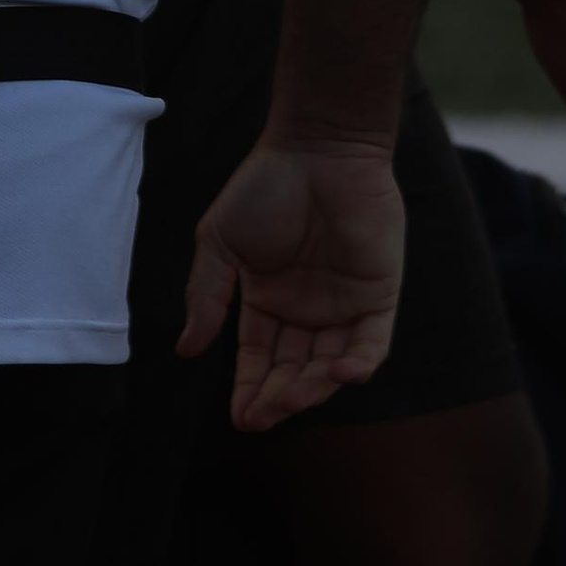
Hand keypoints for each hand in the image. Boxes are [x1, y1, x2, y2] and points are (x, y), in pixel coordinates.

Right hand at [179, 140, 406, 431]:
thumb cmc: (265, 186)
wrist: (318, 147)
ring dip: (313, 388)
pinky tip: (341, 374)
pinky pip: (374, 341)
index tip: (240, 418)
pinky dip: (361, 363)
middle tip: (261, 416)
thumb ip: (206, 296)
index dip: (250, 390)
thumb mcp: (220, 243)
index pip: (258, 360)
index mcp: (268, 301)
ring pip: (331, 365)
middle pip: (293, 371)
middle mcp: (307, 310)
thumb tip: (185, 350)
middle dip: (278, 399)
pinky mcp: (379, 293)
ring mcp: (344, 303)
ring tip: (289, 398)